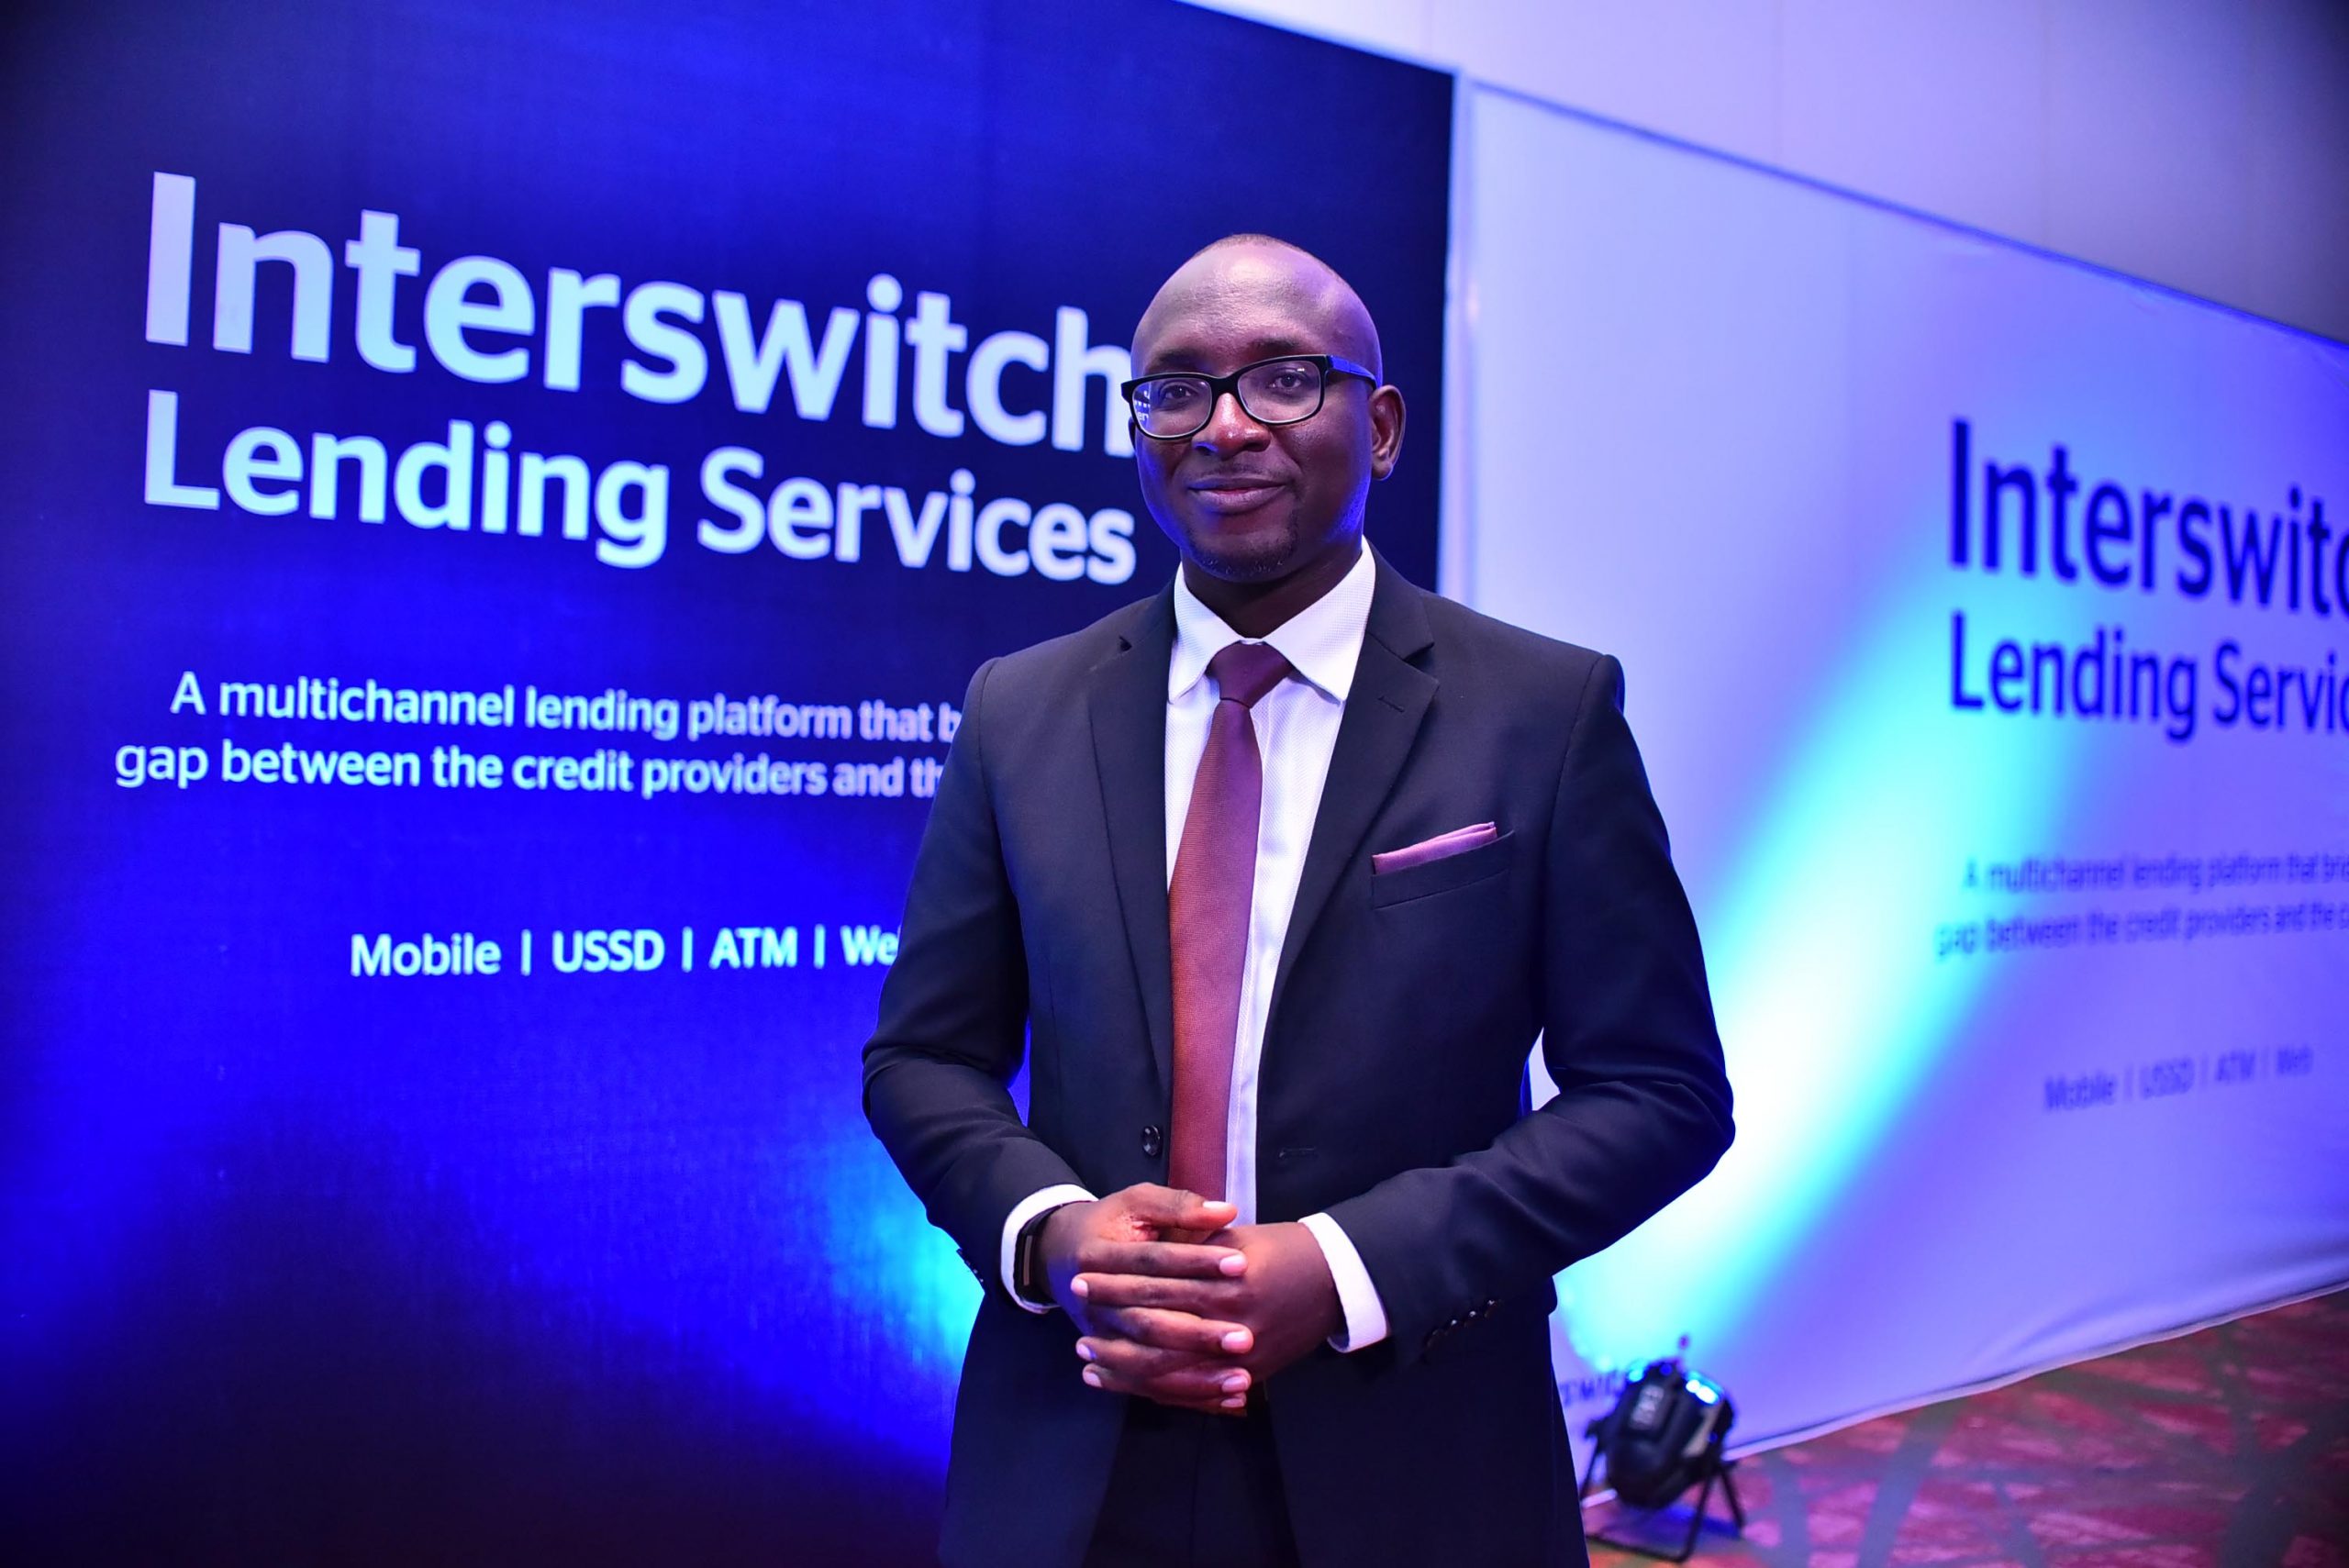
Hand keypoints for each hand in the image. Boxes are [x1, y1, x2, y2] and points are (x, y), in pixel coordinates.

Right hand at [1038, 1184, 1253, 1415]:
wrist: (1063, 1256)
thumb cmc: (1110, 1224)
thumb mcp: (1136, 1203)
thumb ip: (1178, 1205)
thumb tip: (1227, 1212)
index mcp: (1097, 1256)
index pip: (1154, 1262)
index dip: (1197, 1261)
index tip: (1241, 1264)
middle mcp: (1095, 1304)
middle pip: (1148, 1323)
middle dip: (1198, 1333)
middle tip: (1246, 1336)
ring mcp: (1103, 1337)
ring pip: (1148, 1364)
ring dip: (1195, 1376)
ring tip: (1243, 1378)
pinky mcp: (1115, 1359)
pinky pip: (1151, 1387)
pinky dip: (1189, 1396)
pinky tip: (1228, 1401)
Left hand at [1073, 1221, 1341, 1414]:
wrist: (1333, 1281)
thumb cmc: (1279, 1249)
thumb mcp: (1236, 1235)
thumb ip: (1193, 1240)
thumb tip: (1145, 1245)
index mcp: (1228, 1280)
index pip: (1159, 1283)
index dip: (1117, 1281)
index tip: (1082, 1276)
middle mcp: (1234, 1322)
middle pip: (1159, 1328)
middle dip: (1113, 1323)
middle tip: (1076, 1322)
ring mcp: (1241, 1357)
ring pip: (1170, 1370)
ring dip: (1124, 1366)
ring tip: (1087, 1359)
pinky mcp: (1247, 1377)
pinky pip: (1192, 1391)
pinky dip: (1154, 1389)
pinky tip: (1123, 1384)